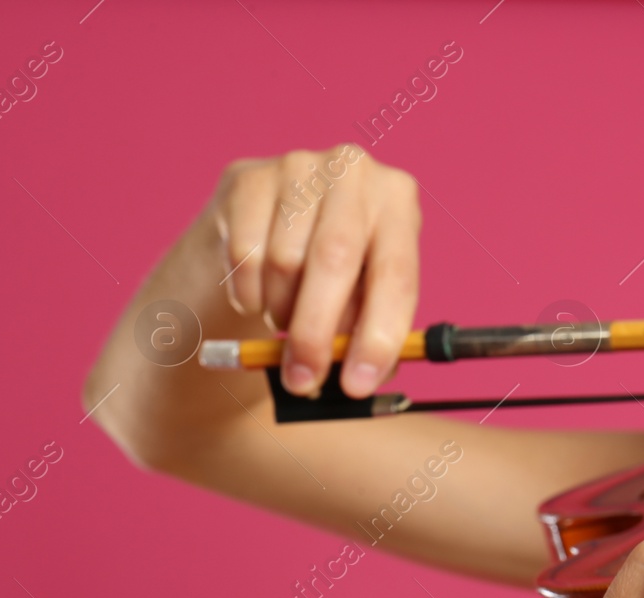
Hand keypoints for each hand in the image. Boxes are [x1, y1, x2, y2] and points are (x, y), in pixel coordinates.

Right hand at [210, 145, 419, 397]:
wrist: (269, 227)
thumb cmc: (332, 273)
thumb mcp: (363, 298)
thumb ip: (364, 336)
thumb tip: (359, 382)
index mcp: (399, 203)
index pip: (396, 274)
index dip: (378, 336)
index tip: (357, 384)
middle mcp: (354, 172)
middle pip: (335, 260)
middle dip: (317, 333)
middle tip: (305, 380)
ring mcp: (298, 166)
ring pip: (284, 262)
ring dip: (282, 311)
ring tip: (288, 319)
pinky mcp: (247, 178)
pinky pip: (244, 254)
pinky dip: (250, 293)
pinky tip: (260, 294)